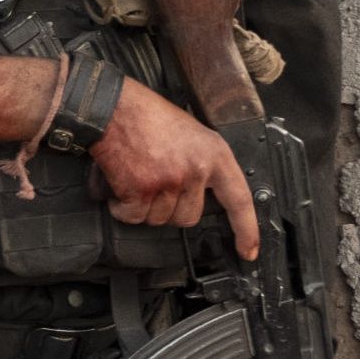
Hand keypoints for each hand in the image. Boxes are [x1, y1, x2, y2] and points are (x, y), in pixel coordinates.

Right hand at [89, 81, 259, 259]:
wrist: (111, 107)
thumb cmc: (145, 115)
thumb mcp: (191, 134)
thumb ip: (202, 163)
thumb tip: (201, 194)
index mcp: (214, 154)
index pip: (239, 201)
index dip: (246, 230)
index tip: (248, 251)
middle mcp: (196, 171)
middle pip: (188, 217)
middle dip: (169, 209)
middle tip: (153, 185)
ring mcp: (170, 182)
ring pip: (158, 218)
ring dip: (142, 207)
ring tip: (134, 179)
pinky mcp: (141, 190)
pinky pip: (133, 216)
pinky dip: (122, 208)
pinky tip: (119, 188)